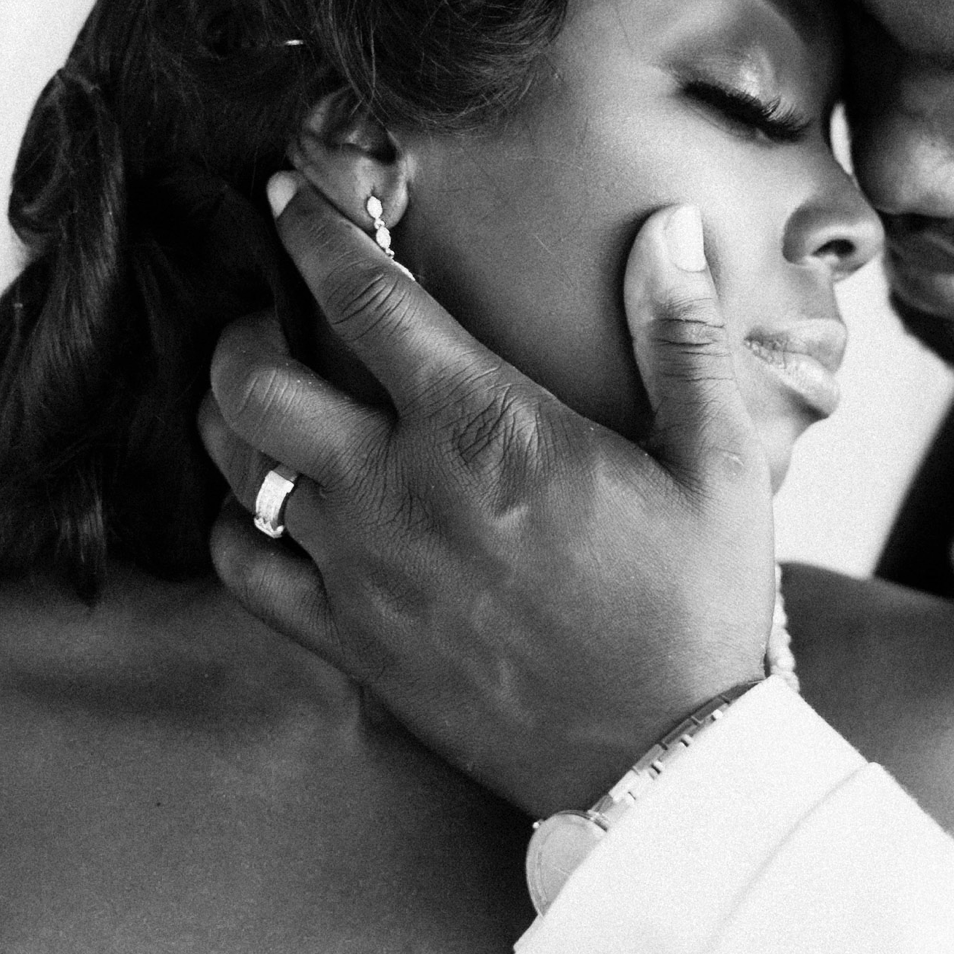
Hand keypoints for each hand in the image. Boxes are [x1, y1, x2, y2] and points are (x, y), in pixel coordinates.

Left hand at [198, 173, 776, 817]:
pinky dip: (238, 523)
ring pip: (237, 467)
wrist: (665, 760)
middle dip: (248, 325)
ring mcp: (363, 572)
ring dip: (233, 416)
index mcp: (487, 428)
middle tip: (276, 312)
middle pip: (255, 379)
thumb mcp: (720, 463)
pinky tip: (270, 508)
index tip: (292, 193)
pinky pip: (244, 568)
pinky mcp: (351, 645)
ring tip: (262, 395)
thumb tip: (665, 227)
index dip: (315, 230)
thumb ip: (683, 336)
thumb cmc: (697, 607)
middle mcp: (400, 490)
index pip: (364, 298)